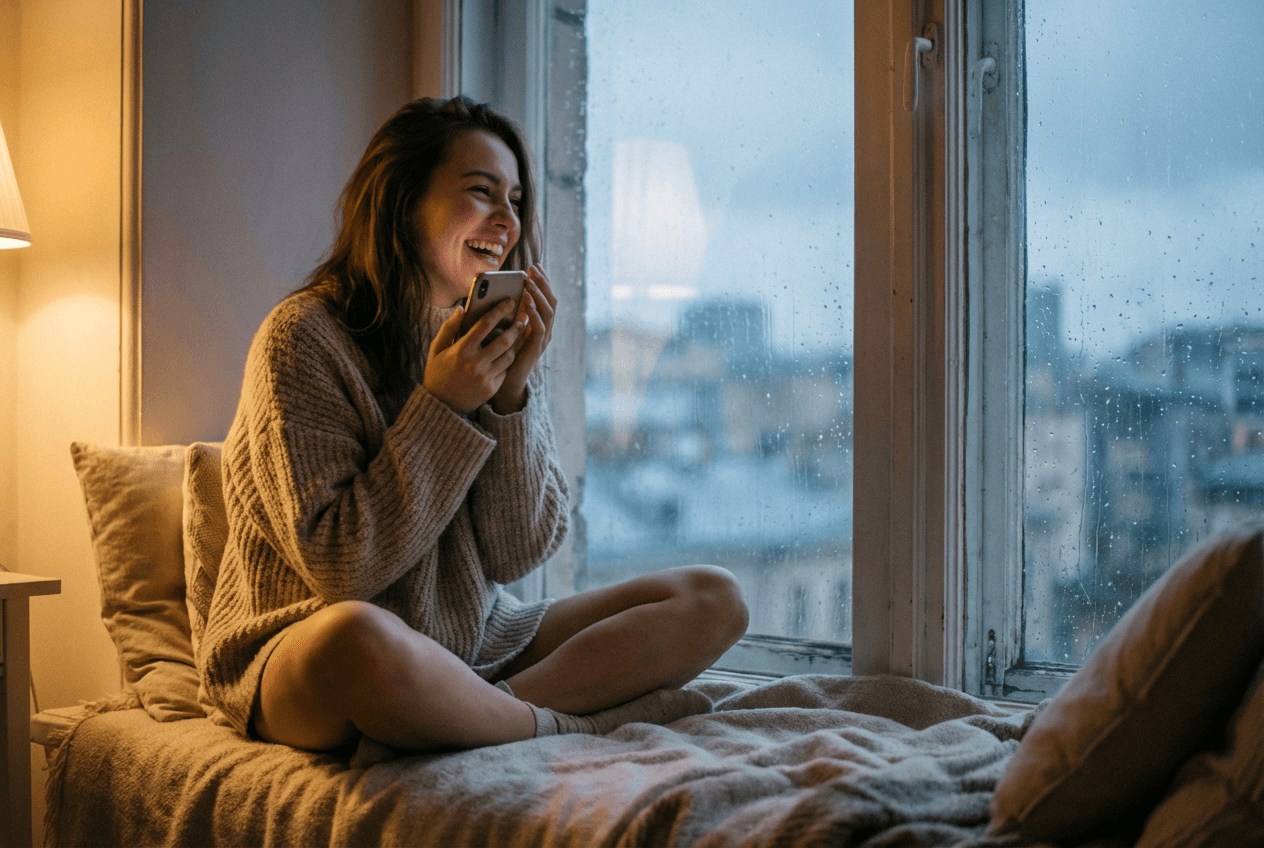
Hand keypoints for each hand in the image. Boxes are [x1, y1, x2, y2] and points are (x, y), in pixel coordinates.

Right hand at [424, 296, 525, 414]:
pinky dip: (510, 359)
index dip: (500, 310)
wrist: (440, 405)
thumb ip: (449, 327)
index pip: (486, 324)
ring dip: (517, 343)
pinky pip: (506, 370)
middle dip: (517, 326)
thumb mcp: (437, 348)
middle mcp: (475, 363)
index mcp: (462, 349)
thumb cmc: (437, 372)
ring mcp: (485, 377)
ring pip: (509, 355)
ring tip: (521, 333)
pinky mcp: (491, 388)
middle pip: (504, 340)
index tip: (510, 301)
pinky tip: (513, 350)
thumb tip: (461, 308)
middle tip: (524, 317)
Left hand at [490, 265, 556, 414]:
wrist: (502, 382)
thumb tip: (499, 291)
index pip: (545, 297)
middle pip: (551, 301)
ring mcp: (542, 339)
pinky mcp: (535, 348)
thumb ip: (506, 312)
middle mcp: (544, 329)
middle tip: (533, 269)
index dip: (542, 281)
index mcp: (537, 322)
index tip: (534, 266)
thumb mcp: (503, 327)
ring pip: (548, 311)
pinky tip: (525, 302)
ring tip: (529, 282)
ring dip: (539, 295)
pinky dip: (534, 313)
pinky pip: (540, 328)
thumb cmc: (500, 354)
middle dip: (542, 283)